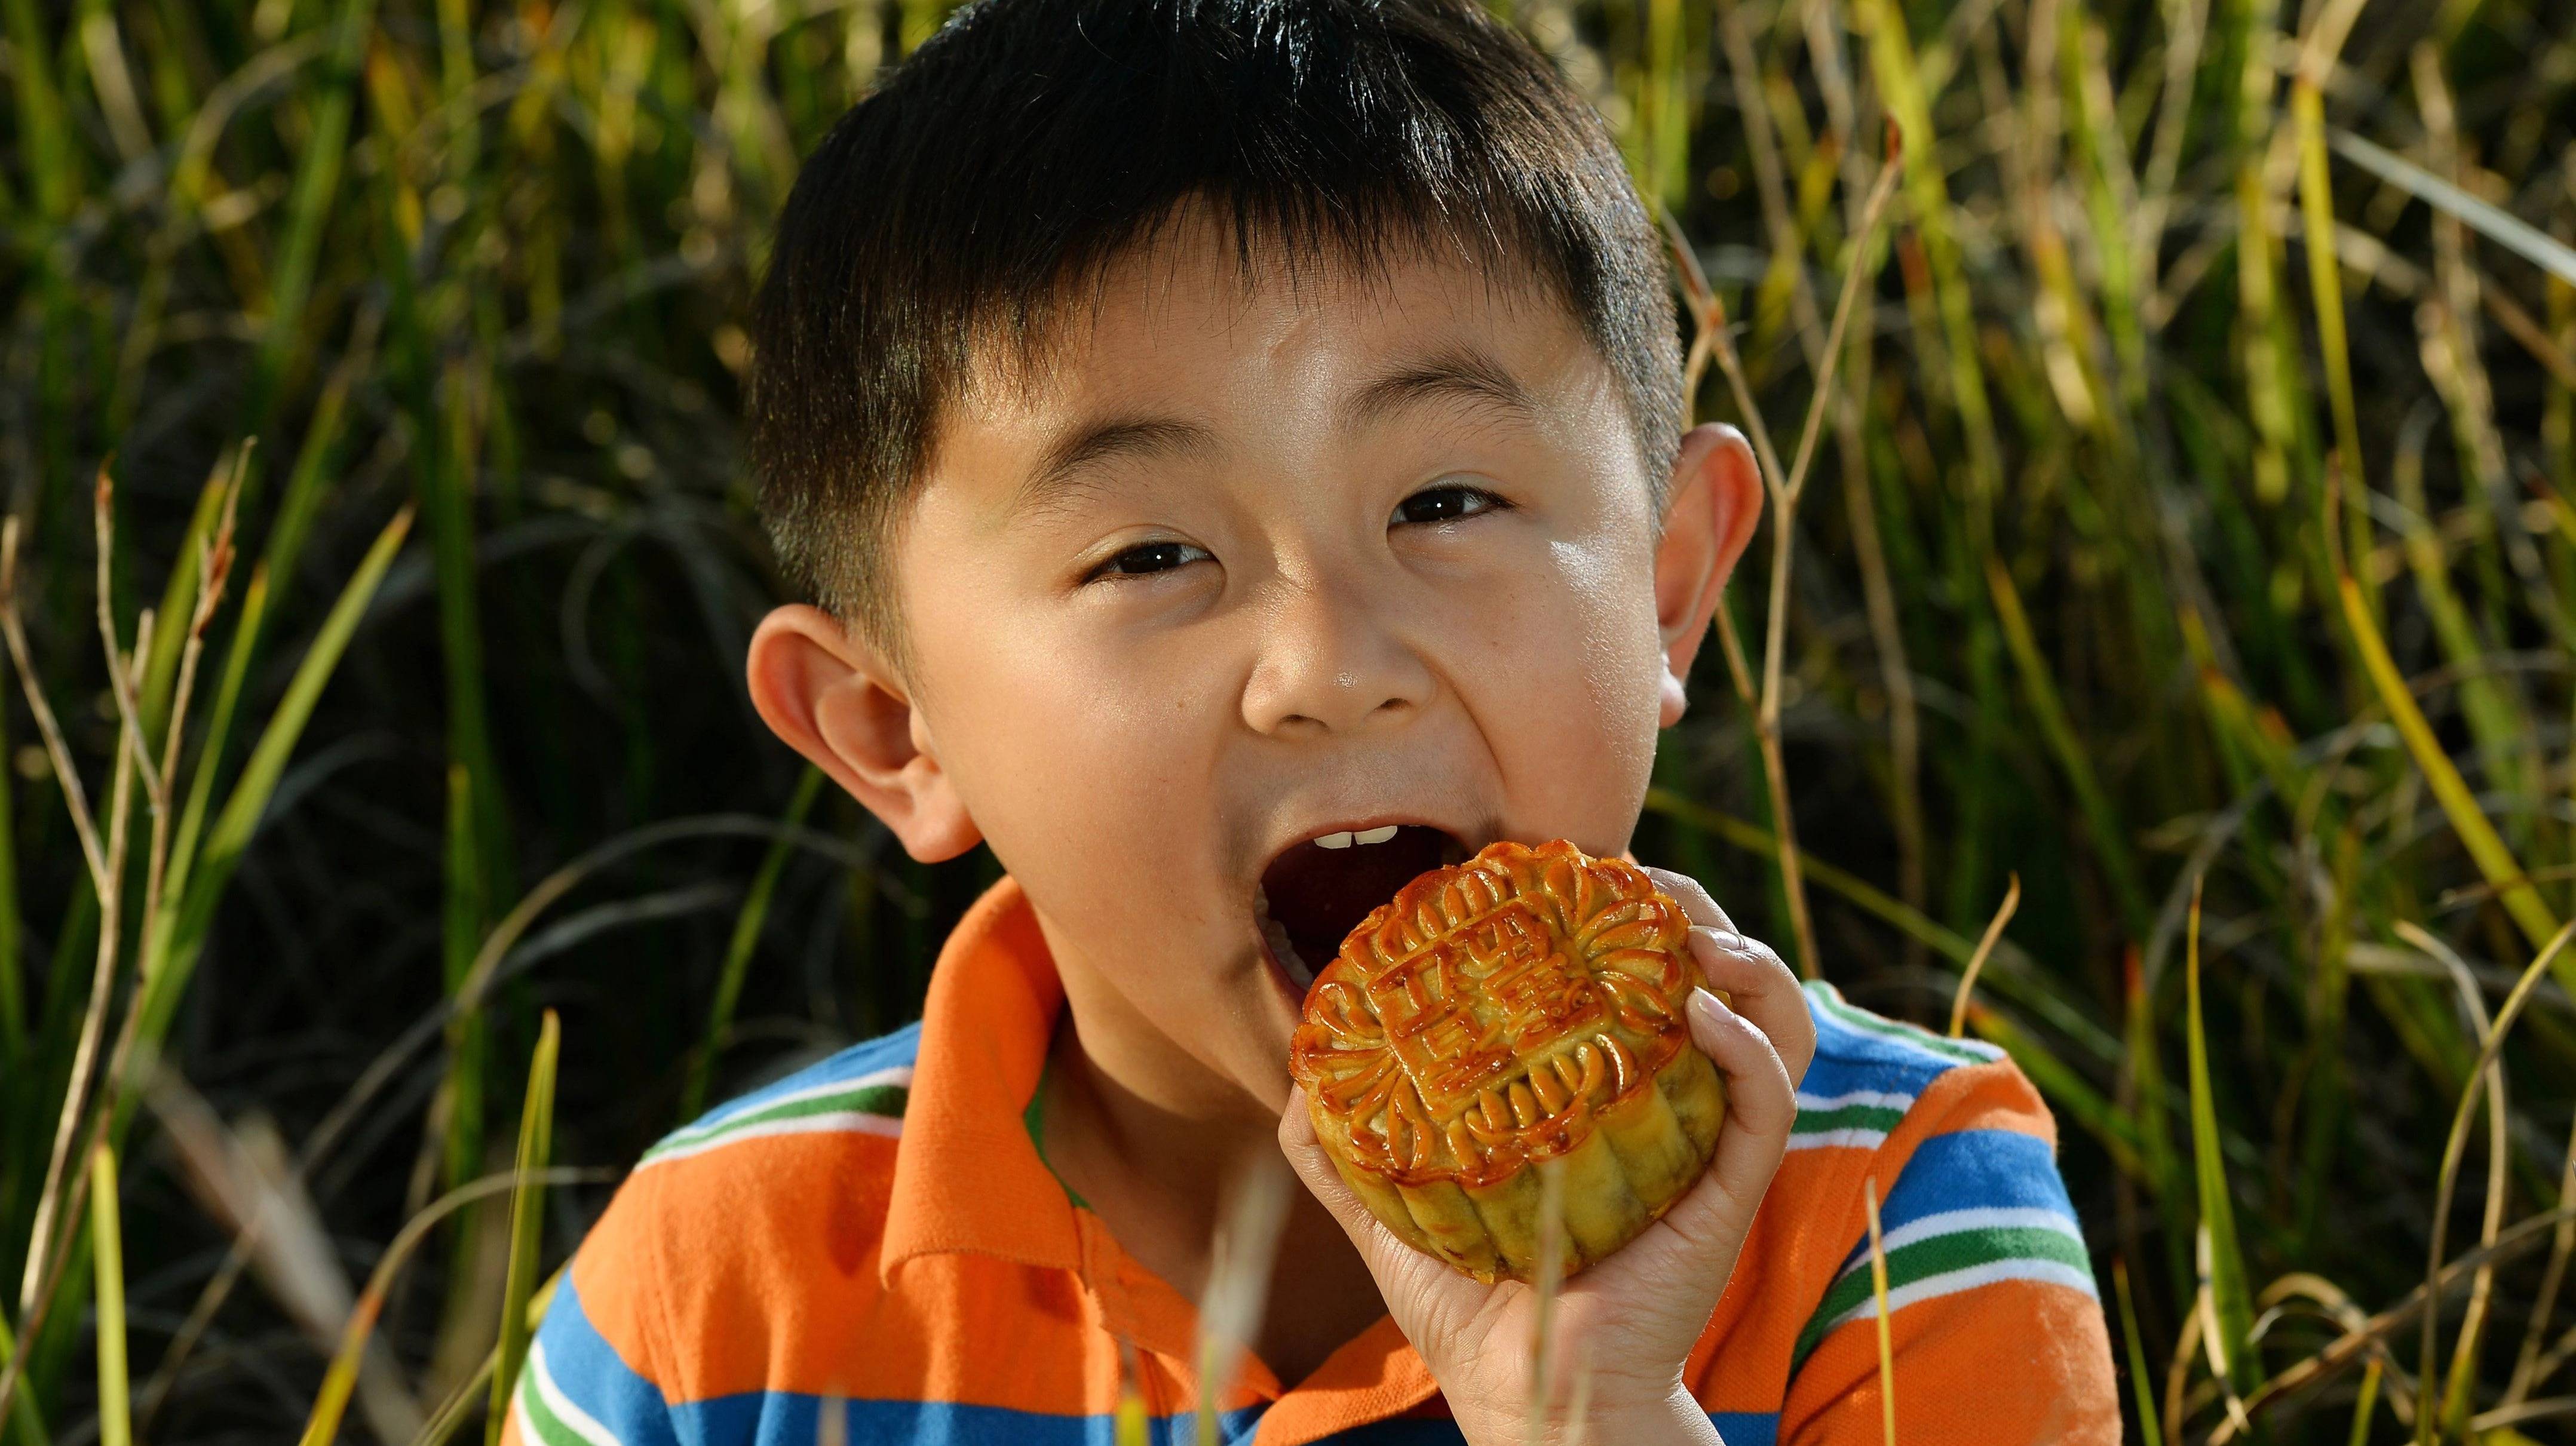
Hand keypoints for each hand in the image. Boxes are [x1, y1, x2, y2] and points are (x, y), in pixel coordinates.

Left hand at [1277, 868, 1814, 1445]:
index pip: (1633, 978)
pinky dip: (1746, 1042)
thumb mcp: (1394, 1215)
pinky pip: (1767, 1099)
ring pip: (1770, 1020)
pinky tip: (1695, 1008)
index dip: (1616, 912)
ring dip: (1741, 955)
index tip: (1567, 870)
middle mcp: (1668, 1107)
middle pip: (1712, 973)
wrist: (1531, 1403)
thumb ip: (1345, 1148)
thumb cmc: (1475, 1315)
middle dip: (1684, 907)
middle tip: (1629, 875)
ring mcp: (1707, 1144)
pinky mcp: (1731, 1191)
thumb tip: (1301, 1075)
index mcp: (1606, 1097)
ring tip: (1687, 927)